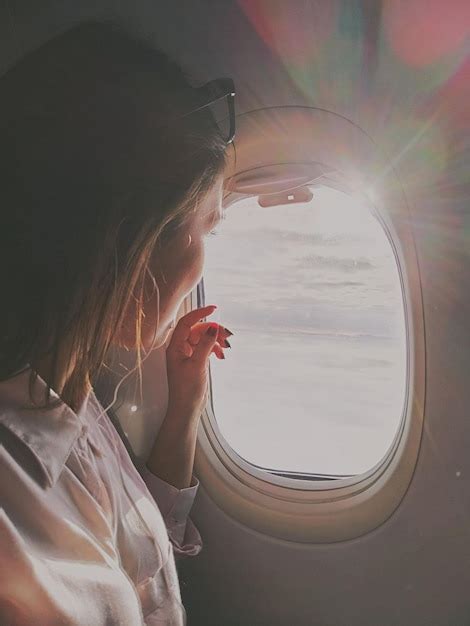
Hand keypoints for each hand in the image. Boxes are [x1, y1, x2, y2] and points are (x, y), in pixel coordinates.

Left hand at [165, 305, 230, 422]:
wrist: (187, 408)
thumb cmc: (186, 390)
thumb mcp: (197, 364)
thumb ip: (205, 344)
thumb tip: (212, 327)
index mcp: (175, 347)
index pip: (187, 322)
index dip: (200, 313)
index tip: (214, 309)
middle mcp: (180, 348)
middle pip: (197, 329)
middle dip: (212, 330)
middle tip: (226, 335)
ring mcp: (188, 354)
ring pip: (203, 338)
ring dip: (215, 340)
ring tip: (225, 347)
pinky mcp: (195, 361)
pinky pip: (206, 347)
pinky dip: (214, 348)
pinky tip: (221, 355)